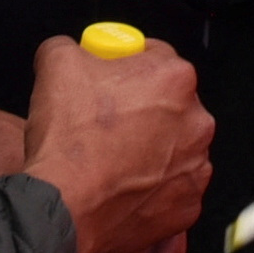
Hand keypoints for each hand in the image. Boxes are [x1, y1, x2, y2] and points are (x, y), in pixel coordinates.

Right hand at [17, 30, 213, 252]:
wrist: (65, 206)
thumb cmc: (69, 139)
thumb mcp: (57, 63)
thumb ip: (71, 47)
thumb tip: (72, 52)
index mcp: (174, 78)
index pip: (155, 57)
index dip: (127, 66)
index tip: (110, 79)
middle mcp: (197, 120)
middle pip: (170, 104)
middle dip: (143, 110)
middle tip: (108, 124)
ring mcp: (196, 166)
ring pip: (174, 149)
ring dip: (151, 151)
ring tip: (112, 161)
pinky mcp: (188, 206)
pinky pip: (172, 190)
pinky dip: (152, 190)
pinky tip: (123, 189)